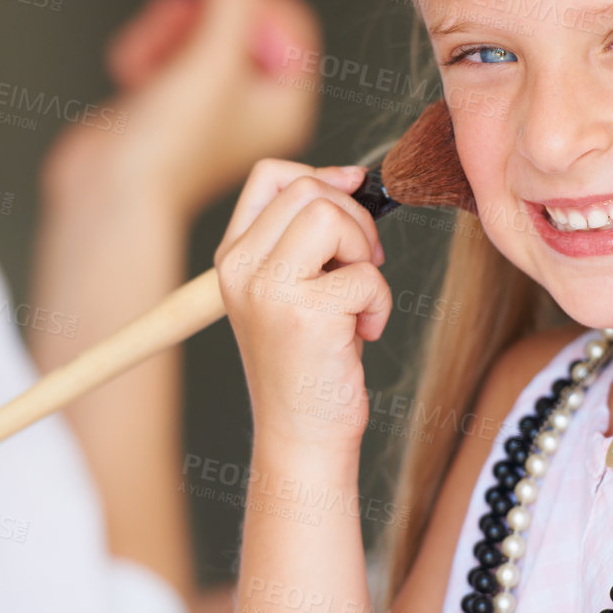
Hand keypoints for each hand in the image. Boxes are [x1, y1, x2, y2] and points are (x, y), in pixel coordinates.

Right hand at [43, 0, 320, 219]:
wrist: (109, 188)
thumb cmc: (170, 149)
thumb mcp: (214, 59)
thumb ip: (232, 0)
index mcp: (283, 106)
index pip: (290, 29)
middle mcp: (249, 107)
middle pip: (237, 25)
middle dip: (201, 16)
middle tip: (182, 14)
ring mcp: (205, 104)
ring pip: (194, 32)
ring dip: (165, 32)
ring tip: (150, 56)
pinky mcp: (166, 100)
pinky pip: (162, 49)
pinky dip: (143, 51)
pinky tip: (131, 73)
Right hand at [214, 159, 391, 453]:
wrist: (301, 437)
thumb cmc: (310, 363)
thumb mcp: (296, 289)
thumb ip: (311, 235)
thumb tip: (353, 176)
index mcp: (233, 258)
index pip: (269, 176)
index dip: (321, 176)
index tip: (353, 197)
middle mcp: (241, 268)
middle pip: (308, 190)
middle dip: (354, 219)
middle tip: (362, 264)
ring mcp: (268, 289)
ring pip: (331, 216)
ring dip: (364, 254)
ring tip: (358, 299)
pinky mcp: (305, 314)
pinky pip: (366, 274)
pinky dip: (380, 303)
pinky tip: (362, 334)